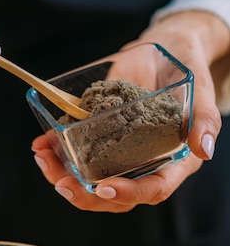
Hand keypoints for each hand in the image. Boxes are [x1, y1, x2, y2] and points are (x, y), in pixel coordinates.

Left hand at [31, 10, 229, 211]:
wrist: (162, 50)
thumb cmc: (184, 70)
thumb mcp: (198, 90)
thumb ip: (203, 119)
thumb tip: (204, 150)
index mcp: (171, 162)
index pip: (152, 189)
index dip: (129, 193)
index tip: (105, 188)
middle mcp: (142, 164)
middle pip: (113, 196)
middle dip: (84, 195)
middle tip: (62, 183)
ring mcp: (117, 154)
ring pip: (89, 180)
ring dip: (62, 176)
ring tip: (43, 158)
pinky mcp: (97, 139)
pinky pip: (75, 155)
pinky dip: (56, 153)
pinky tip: (41, 143)